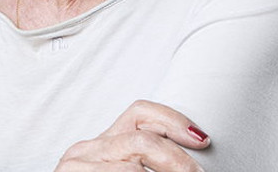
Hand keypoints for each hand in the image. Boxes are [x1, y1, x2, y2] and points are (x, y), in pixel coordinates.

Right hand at [55, 100, 209, 170]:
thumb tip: (194, 157)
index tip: (202, 139)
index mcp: (104, 143)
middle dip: (176, 157)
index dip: (172, 120)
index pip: (140, 112)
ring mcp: (75, 164)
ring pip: (133, 162)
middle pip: (141, 137)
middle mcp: (87, 148)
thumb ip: (148, 164)